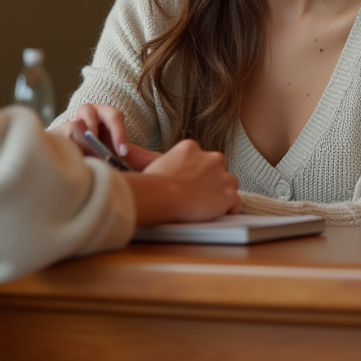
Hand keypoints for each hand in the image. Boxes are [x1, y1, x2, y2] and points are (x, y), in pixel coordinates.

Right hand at [53, 103, 133, 162]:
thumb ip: (138, 155)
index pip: (114, 116)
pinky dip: (66, 146)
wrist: (81, 154)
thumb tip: (161, 159)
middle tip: (101, 152)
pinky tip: (74, 159)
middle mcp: (86, 114)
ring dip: (79, 141)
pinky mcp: (56, 135)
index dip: (119, 133)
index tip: (123, 153)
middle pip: (87, 111)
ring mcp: (69, 124)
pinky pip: (58, 137)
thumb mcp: (120, 150)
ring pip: (72, 125)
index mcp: (105, 114)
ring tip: (86, 157)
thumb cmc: (104, 149)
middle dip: (94, 129)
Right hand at [125, 139, 240, 224]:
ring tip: (206, 206)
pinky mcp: (228, 194)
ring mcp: (222, 176)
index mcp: (191, 147)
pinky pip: (235, 202)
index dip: (196, 173)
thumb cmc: (153, 183)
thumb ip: (149, 157)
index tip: (188, 184)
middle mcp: (211, 157)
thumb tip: (125, 150)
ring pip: (230, 183)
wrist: (163, 195)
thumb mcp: (152, 163)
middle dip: (211, 180)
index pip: (200, 158)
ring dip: (221, 193)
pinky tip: (217, 213)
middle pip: (218, 168)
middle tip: (197, 195)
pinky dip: (228, 209)